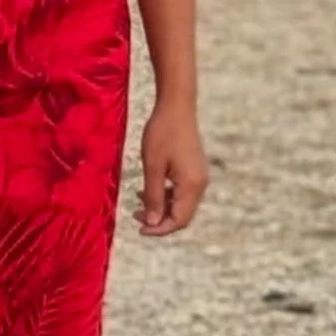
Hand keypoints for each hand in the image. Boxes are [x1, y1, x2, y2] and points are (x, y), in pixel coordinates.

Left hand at [137, 98, 208, 234]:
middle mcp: (200, 184)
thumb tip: (153, 223)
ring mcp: (200, 176)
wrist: (176, 106)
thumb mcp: (152, 166)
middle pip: (182, 215)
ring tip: (138, 200)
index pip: (178, 220)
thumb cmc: (162, 134)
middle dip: (159, 219)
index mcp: (192, 186)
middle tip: (135, 215)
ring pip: (182, 203)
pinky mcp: (195, 168)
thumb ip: (153, 197)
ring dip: (161, 207)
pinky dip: (166, 194)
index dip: (158, 229)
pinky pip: (182, 191)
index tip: (138, 228)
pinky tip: (149, 188)